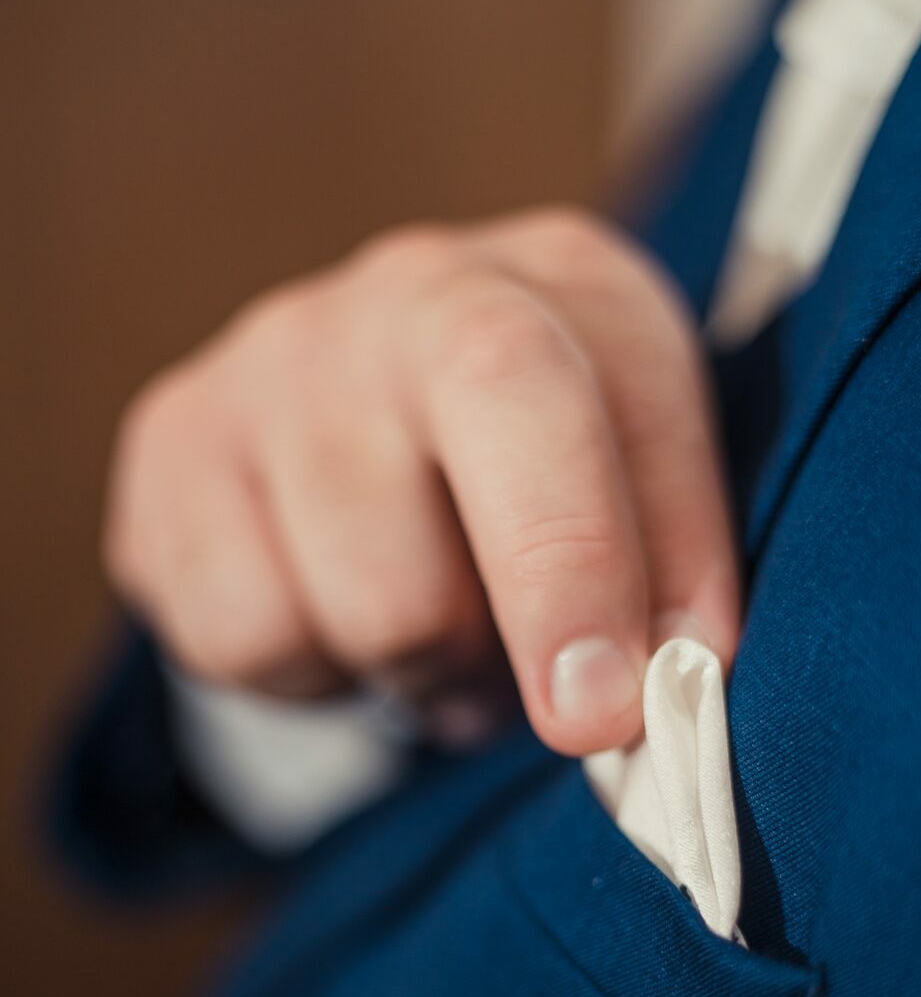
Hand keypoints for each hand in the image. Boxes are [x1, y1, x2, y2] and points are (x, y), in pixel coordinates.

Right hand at [105, 208, 740, 756]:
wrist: (403, 392)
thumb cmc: (556, 457)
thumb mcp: (652, 480)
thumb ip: (676, 569)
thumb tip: (669, 694)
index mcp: (542, 285)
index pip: (524, 394)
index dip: (568, 565)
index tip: (602, 711)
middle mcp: (388, 299)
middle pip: (408, 560)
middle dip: (487, 647)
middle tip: (533, 684)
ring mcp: (262, 368)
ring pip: (335, 617)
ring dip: (409, 670)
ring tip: (438, 626)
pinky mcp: (169, 447)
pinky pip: (234, 639)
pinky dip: (310, 673)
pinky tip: (343, 611)